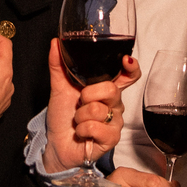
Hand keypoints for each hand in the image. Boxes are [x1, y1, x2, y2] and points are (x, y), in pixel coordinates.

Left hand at [42, 38, 140, 171]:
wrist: (56, 143)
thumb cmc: (62, 116)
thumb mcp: (59, 87)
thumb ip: (59, 65)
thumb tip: (55, 43)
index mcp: (105, 88)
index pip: (128, 75)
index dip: (131, 67)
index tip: (126, 60)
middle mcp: (114, 104)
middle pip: (112, 89)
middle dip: (88, 95)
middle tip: (79, 102)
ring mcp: (115, 121)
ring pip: (100, 110)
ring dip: (81, 116)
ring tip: (78, 120)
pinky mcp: (111, 139)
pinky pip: (98, 128)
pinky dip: (83, 129)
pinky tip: (81, 132)